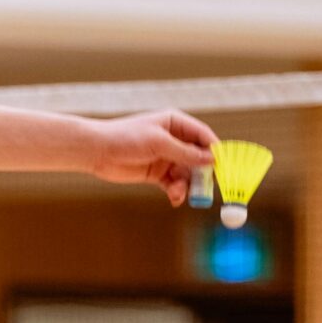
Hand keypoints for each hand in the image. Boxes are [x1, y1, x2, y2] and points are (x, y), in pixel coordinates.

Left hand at [93, 111, 217, 204]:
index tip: (223, 166)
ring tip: (179, 193)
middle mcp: (174, 140)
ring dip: (187, 185)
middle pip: (198, 157)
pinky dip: (176, 192)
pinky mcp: (157, 174)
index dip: (214, 150)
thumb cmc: (126, 138)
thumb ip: (185, 152)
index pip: (203, 136)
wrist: (98, 151)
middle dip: (202, 173)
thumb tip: (211, 159)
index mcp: (176, 123)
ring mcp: (166, 158)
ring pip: (186, 174)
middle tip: (205, 188)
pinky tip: (175, 199)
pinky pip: (174, 185)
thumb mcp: (159, 143)